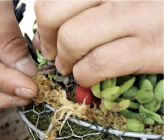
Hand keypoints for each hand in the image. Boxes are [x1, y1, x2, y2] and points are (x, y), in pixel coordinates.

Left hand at [33, 1, 162, 86]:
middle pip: (52, 13)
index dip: (45, 21)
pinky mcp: (150, 47)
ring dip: (66, 61)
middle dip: (49, 40)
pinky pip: (97, 64)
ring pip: (72, 38)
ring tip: (72, 66)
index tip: (51, 36)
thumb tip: (42, 35)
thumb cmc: (153, 6)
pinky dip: (85, 76)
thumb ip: (80, 8)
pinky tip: (90, 77)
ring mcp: (138, 14)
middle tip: (58, 52)